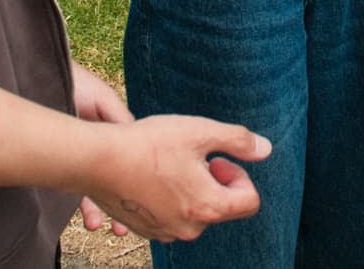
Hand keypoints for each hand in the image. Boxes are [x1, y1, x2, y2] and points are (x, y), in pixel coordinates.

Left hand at [71, 63, 134, 233]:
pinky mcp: (60, 162)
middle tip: (122, 228)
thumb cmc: (74, 82)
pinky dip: (81, 201)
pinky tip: (87, 214)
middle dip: (119, 205)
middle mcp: (98, 148)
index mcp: (113, 132)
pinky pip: (72, 185)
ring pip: (92, 189)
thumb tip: (138, 140)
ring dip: (97, 208)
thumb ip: (119, 119)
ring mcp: (80, 157)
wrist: (40, 78)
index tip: (143, 202)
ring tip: (98, 225)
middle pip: (112, 183)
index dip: (137, 184)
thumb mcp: (102, 98)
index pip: (130, 162)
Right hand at [81, 115, 267, 241]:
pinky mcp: (146, 229)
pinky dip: (170, 196)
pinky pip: (172, 214)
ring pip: (195, 209)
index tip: (218, 158)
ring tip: (169, 163)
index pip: (249, 201)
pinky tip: (152, 174)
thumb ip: (238, 140)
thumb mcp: (200, 131)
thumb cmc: (150, 144)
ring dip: (191, 187)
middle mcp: (189, 228)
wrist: (98, 160)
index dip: (239, 175)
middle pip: (221, 206)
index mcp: (208, 207)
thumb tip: (265, 149)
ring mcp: (166, 232)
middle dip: (214, 180)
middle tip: (192, 155)